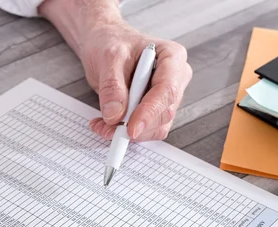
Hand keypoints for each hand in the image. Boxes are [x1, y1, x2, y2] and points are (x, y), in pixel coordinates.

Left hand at [40, 0, 192, 140]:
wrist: (105, 45)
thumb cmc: (111, 42)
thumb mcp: (108, 58)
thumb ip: (112, 86)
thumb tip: (115, 116)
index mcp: (172, 57)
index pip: (167, 90)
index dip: (149, 112)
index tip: (131, 129)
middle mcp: (175, 78)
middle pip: (164, 112)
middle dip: (135, 126)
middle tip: (106, 129)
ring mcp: (166, 96)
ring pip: (156, 126)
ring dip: (128, 132)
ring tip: (101, 125)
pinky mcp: (154, 109)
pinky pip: (145, 129)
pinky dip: (125, 132)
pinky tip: (106, 125)